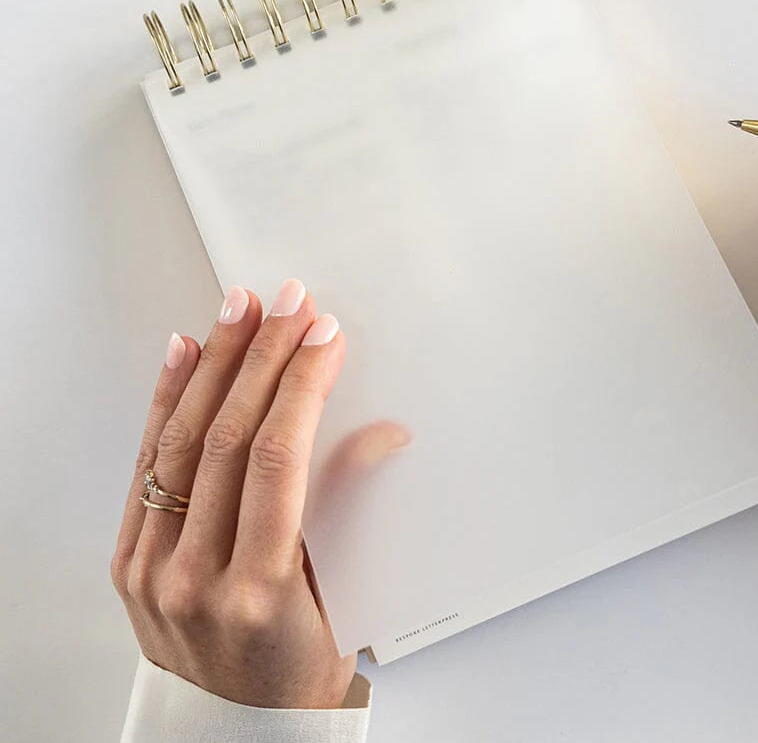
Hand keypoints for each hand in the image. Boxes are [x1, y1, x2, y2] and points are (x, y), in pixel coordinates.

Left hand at [111, 280, 356, 708]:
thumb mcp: (343, 600)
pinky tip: (183, 353)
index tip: (324, 338)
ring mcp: (152, 567)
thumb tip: (379, 431)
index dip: (302, 385)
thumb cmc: (295, 674)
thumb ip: (346, 509)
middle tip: (289, 305)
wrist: (231, 733)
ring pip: (182, 440)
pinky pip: (146, 464)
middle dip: (263, 356)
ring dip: (215, 363)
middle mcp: (193, 577)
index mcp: (257, 590)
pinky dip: (165, 401)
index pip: (277, 458)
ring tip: (240, 309)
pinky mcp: (129, 559)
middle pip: (229, 436)